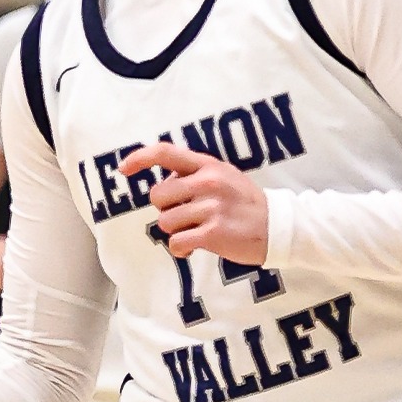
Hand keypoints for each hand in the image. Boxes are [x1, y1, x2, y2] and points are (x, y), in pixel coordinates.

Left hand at [120, 141, 269, 265]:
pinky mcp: (213, 233)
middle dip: (166, 209)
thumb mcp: (224, 175)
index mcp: (207, 165)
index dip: (139, 158)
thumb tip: (163, 183)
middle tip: (187, 215)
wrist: (278, 226)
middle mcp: (207, 183)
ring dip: (176, 231)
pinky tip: (196, 246)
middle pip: (158, 196)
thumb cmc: (245, 203)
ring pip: (165, 222)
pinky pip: (176, 243)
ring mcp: (210, 208)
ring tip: (197, 230)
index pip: (165, 152)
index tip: (123, 168)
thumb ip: (195, 174)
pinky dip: (182, 248)